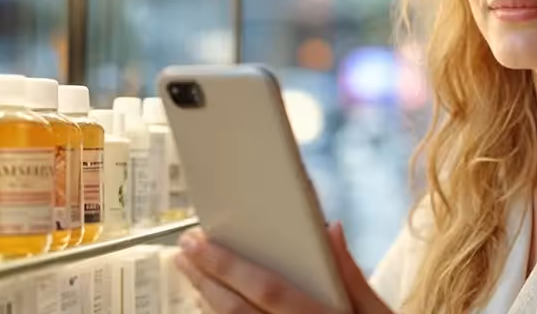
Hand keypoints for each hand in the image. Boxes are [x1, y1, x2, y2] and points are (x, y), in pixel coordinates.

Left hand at [176, 223, 393, 313]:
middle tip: (184, 252)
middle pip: (238, 313)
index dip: (230, 266)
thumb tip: (331, 231)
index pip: (269, 290)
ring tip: (194, 277)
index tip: (201, 243)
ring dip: (209, 303)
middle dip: (207, 280)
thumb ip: (352, 277)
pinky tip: (213, 308)